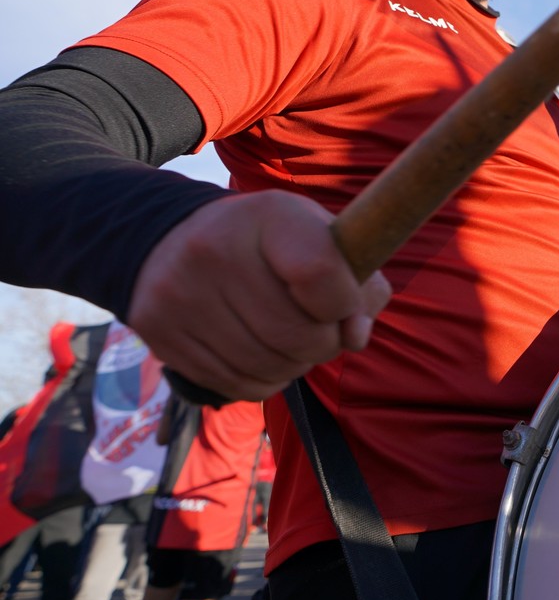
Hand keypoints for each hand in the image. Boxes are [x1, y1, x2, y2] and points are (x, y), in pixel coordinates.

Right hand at [128, 191, 391, 401]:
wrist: (171, 240)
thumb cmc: (268, 243)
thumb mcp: (318, 237)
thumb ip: (358, 281)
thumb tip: (356, 335)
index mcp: (270, 215)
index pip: (321, 274)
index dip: (346, 304)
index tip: (346, 307)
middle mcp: (215, 249)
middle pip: (296, 333)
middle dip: (323, 344)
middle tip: (321, 332)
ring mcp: (180, 293)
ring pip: (267, 366)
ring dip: (294, 365)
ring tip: (291, 341)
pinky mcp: (159, 331)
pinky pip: (236, 384)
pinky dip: (264, 380)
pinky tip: (262, 354)